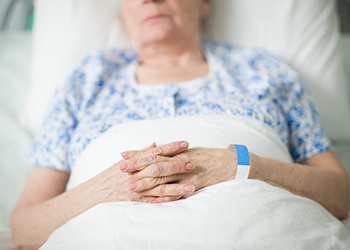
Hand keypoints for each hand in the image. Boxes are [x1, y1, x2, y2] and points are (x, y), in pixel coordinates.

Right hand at [91, 141, 195, 202]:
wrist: (95, 193)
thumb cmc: (111, 175)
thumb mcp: (124, 161)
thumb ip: (141, 153)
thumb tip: (155, 143)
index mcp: (134, 162)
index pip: (155, 152)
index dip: (171, 147)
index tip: (185, 143)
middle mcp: (135, 174)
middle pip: (159, 168)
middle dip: (176, 166)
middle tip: (192, 163)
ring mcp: (136, 189)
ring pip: (159, 187)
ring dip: (177, 187)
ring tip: (193, 186)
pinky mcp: (136, 202)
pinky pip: (153, 202)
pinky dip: (166, 201)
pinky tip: (179, 200)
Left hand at [121, 143, 236, 202]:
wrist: (229, 163)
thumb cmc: (207, 156)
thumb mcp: (188, 151)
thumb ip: (172, 152)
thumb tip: (155, 149)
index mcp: (177, 152)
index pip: (153, 153)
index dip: (138, 155)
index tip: (123, 155)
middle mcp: (180, 162)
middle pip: (154, 165)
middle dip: (136, 167)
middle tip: (120, 169)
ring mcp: (187, 174)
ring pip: (163, 179)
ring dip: (146, 183)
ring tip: (131, 187)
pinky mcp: (194, 185)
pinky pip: (178, 192)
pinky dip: (165, 196)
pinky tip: (153, 200)